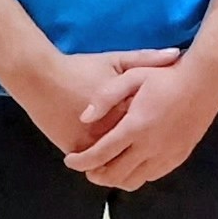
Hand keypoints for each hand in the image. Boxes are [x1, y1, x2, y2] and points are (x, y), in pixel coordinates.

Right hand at [6, 47, 183, 154]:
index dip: (167, 122)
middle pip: (141, 145)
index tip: (172, 122)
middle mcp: (113, 127)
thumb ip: (147, 58)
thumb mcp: (115, 60)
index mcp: (128, 105)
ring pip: (119, 160)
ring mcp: (94, 140)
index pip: (156, 120)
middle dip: (152, 146)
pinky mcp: (77, 149)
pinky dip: (106, 164)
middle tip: (159, 145)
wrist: (40, 78)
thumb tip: (177, 54)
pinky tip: (115, 160)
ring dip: (128, 161)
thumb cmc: (81, 67)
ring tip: (136, 155)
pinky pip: (97, 164)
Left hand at [64, 57, 217, 189]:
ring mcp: (168, 153)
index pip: (100, 154)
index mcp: (136, 125)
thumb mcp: (133, 75)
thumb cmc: (167, 75)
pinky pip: (153, 175)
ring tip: (107, 167)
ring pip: (134, 180)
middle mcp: (152, 145)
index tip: (69, 160)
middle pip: (114, 174)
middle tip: (86, 167)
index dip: (80, 162)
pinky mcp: (180, 156)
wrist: (207, 80)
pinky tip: (132, 162)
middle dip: (95, 174)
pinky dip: (137, 174)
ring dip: (116, 178)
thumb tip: (84, 118)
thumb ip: (105, 96)